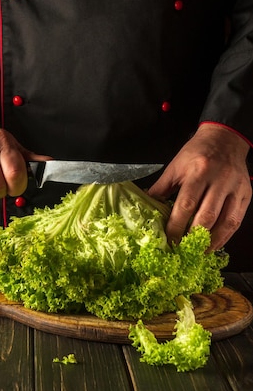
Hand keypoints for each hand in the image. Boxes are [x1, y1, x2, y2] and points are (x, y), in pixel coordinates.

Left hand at [147, 124, 251, 249]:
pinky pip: (236, 220)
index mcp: (198, 171)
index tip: (169, 240)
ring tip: (199, 252)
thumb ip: (162, 187)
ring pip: (225, 221)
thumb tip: (147, 207)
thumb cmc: (197, 152)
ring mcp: (235, 188)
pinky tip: (215, 244)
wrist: (224, 139)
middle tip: (182, 250)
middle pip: (207, 216)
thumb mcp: (175, 166)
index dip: (177, 226)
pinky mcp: (246, 194)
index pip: (186, 204)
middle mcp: (219, 180)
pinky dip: (226, 236)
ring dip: (211, 241)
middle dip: (193, 237)